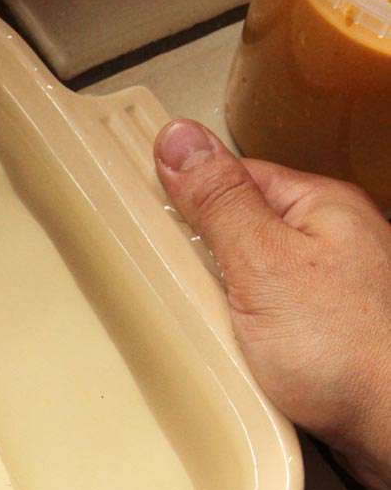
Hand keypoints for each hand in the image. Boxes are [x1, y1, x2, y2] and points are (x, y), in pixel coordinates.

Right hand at [154, 119, 390, 489]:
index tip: (144, 216)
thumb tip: (179, 139)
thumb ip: (220, 203)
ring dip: (216, 299)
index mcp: (321, 207)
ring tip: (190, 318)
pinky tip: (221, 349)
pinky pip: (261, 320)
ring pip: (249, 278)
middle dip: (199, 255)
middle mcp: (332, 241)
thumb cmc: (346, 350)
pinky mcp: (322, 336)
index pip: (236, 176)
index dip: (187, 195)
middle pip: (240, 229)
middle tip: (165, 277)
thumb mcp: (263, 264)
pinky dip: (236, 332)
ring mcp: (329, 290)